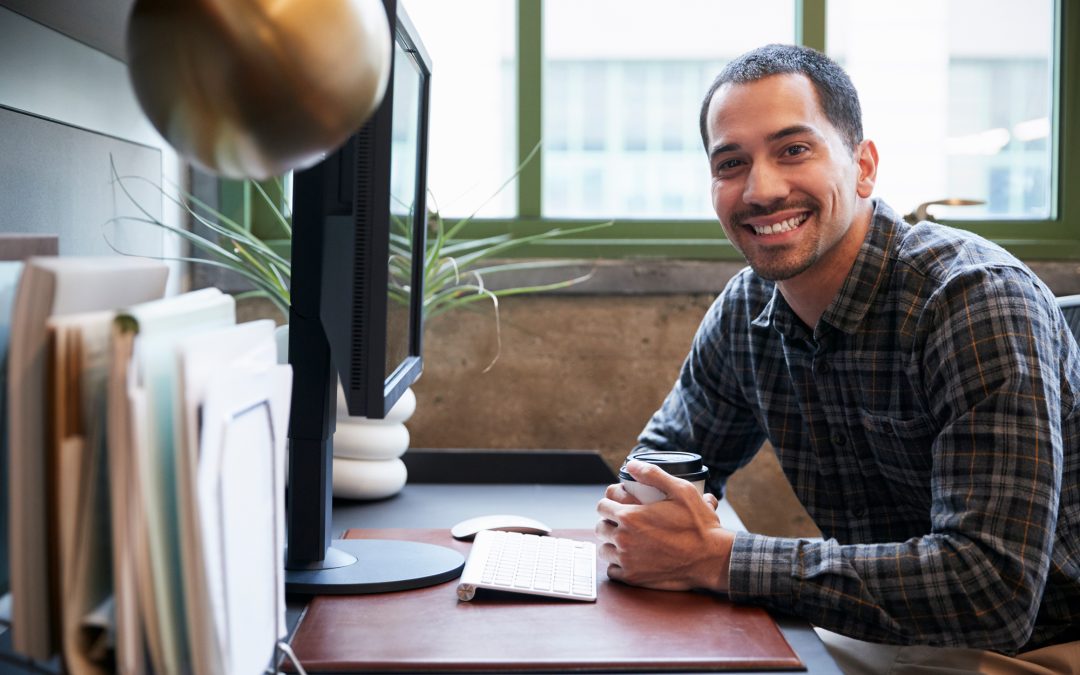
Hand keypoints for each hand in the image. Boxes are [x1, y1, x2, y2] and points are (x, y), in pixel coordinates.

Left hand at [595, 460, 733, 591]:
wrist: (711, 559)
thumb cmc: (699, 525)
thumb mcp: (681, 491)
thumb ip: (653, 474)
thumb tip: (631, 465)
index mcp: (631, 516)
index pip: (602, 506)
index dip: (609, 503)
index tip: (617, 505)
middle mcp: (624, 539)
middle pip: (600, 528)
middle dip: (609, 522)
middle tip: (623, 522)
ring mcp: (628, 561)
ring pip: (604, 549)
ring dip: (612, 544)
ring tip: (626, 540)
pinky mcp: (634, 578)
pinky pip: (612, 571)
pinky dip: (618, 564)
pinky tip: (630, 558)